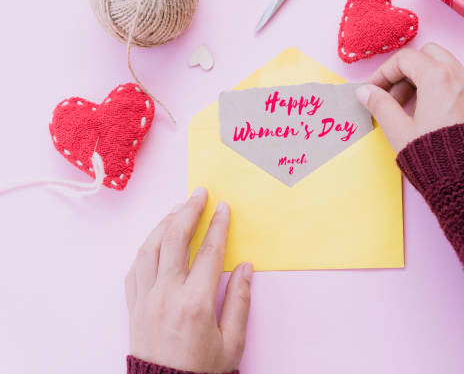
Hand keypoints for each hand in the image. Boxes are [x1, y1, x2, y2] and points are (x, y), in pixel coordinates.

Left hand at [125, 187, 251, 372]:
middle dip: (188, 211)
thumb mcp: (232, 342)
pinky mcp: (134, 306)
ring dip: (164, 224)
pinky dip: (146, 247)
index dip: (218, 226)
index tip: (224, 208)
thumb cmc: (202, 372)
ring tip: (178, 209)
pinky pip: (135, 268)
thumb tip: (243, 267)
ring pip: (149, 248)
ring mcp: (145, 299)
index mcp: (194, 303)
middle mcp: (166, 295)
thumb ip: (238, 300)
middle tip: (198, 193)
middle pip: (174, 240)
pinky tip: (155, 239)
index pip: (208, 252)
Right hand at [355, 43, 463, 151]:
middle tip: (394, 96)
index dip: (384, 72)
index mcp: (438, 78)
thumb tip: (365, 92)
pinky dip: (446, 92)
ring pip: (450, 69)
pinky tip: (436, 118)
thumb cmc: (434, 159)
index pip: (405, 59)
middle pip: (430, 55)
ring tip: (412, 111)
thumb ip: (380, 105)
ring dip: (427, 81)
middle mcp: (462, 78)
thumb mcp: (399, 131)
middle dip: (408, 70)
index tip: (374, 90)